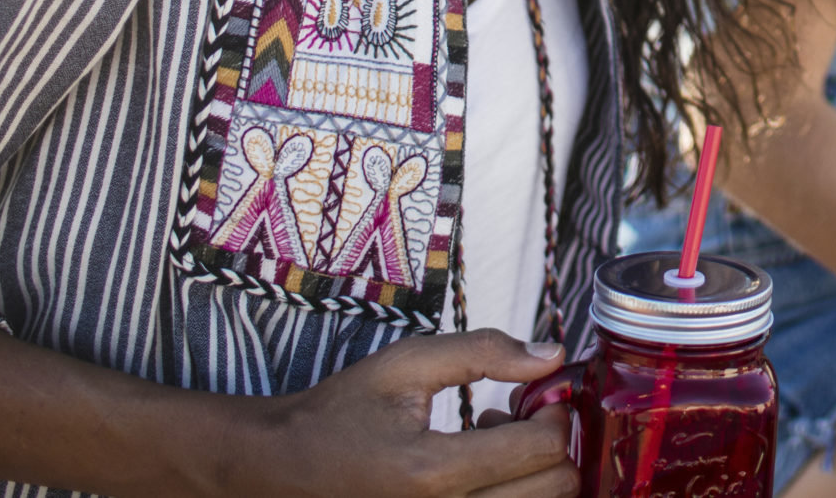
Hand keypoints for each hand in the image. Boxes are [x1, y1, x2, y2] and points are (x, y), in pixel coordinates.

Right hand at [236, 331, 576, 497]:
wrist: (282, 468)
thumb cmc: (341, 413)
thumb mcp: (406, 365)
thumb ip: (484, 352)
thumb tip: (552, 356)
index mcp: (433, 473)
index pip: (540, 450)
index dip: (552, 413)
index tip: (534, 392)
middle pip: (553, 489)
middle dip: (550, 444)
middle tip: (517, 415)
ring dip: (533, 474)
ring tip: (492, 440)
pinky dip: (511, 493)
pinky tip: (478, 469)